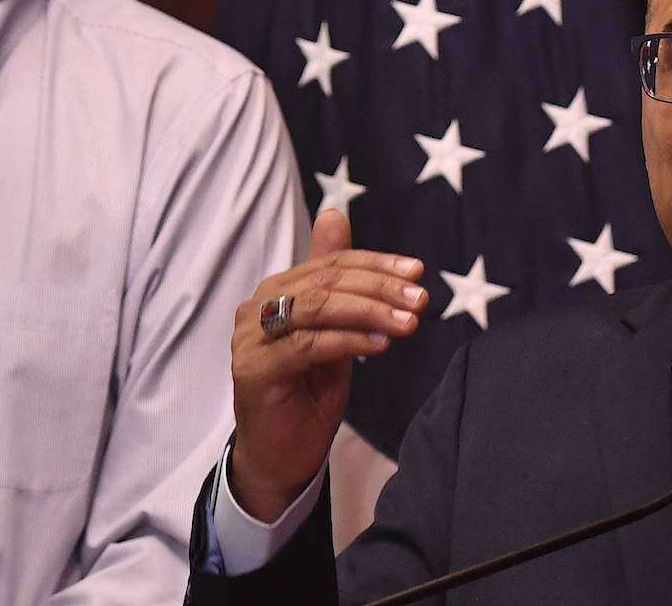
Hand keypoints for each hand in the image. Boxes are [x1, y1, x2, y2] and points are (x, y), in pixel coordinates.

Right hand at [228, 210, 426, 521]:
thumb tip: (335, 214)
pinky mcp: (253, 369)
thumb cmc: (308, 392)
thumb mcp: (333, 330)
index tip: (417, 272)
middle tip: (420, 299)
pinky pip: (308, 345)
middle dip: (379, 288)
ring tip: (409, 322)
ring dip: (370, 312)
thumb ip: (337, 281)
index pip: (329, 263)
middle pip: (324, 282)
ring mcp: (250, 338)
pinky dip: (348, 341)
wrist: (281, 456)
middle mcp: (256, 307)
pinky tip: (381, 345)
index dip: (375, 264)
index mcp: (275, 290)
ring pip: (317, 308)